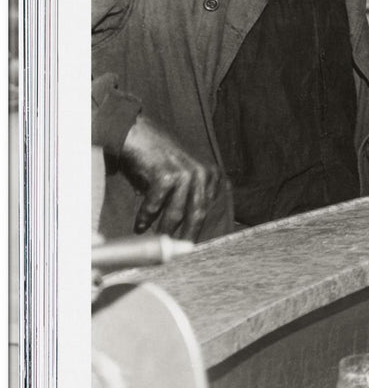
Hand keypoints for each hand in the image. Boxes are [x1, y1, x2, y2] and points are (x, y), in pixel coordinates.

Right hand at [117, 113, 221, 239]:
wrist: (139, 134)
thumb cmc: (157, 159)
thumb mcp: (180, 177)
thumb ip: (186, 197)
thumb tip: (184, 228)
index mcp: (210, 176)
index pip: (207, 208)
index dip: (198, 228)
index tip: (189, 246)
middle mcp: (203, 174)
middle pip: (197, 213)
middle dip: (187, 235)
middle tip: (178, 253)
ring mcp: (186, 173)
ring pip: (177, 212)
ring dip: (164, 229)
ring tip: (155, 242)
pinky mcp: (167, 174)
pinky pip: (156, 204)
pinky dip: (146, 216)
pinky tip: (139, 226)